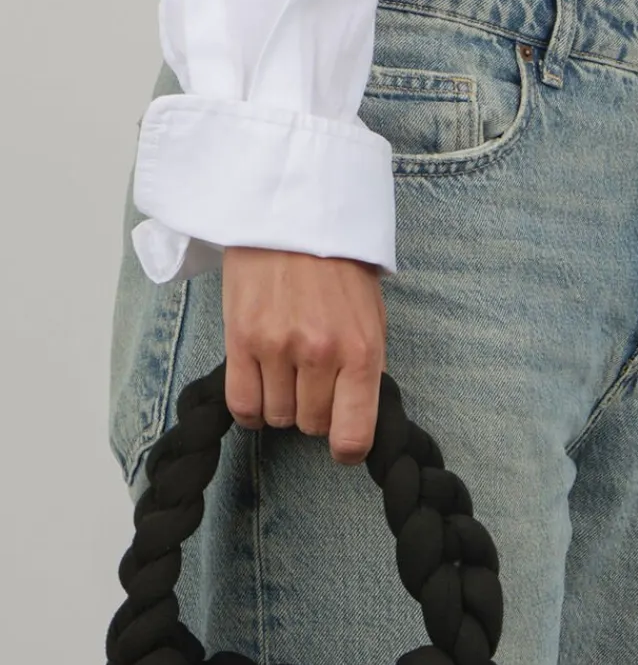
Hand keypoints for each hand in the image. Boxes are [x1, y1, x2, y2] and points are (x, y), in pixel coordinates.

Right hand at [221, 246, 386, 463]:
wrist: (293, 214)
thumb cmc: (337, 268)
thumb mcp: (371, 318)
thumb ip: (364, 369)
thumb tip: (356, 416)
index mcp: (361, 352)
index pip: (354, 434)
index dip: (348, 449)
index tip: (343, 447)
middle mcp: (320, 354)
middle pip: (312, 426)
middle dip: (313, 412)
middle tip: (312, 382)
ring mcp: (278, 348)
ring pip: (277, 417)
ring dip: (280, 404)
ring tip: (285, 372)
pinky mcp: (241, 339)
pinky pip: (242, 405)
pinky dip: (250, 408)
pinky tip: (259, 388)